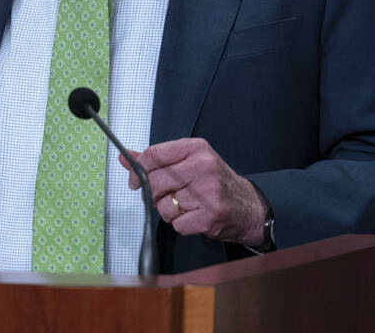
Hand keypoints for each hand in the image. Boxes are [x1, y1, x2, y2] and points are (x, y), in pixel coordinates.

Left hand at [120, 138, 265, 245]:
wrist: (248, 206)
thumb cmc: (214, 182)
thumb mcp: (189, 161)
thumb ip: (157, 160)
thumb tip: (125, 156)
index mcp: (196, 148)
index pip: (154, 154)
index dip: (138, 169)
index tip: (136, 180)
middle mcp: (203, 167)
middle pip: (155, 181)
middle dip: (153, 194)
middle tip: (164, 196)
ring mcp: (208, 192)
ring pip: (164, 206)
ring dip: (169, 211)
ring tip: (185, 206)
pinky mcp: (211, 216)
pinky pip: (177, 224)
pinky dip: (181, 224)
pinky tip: (194, 217)